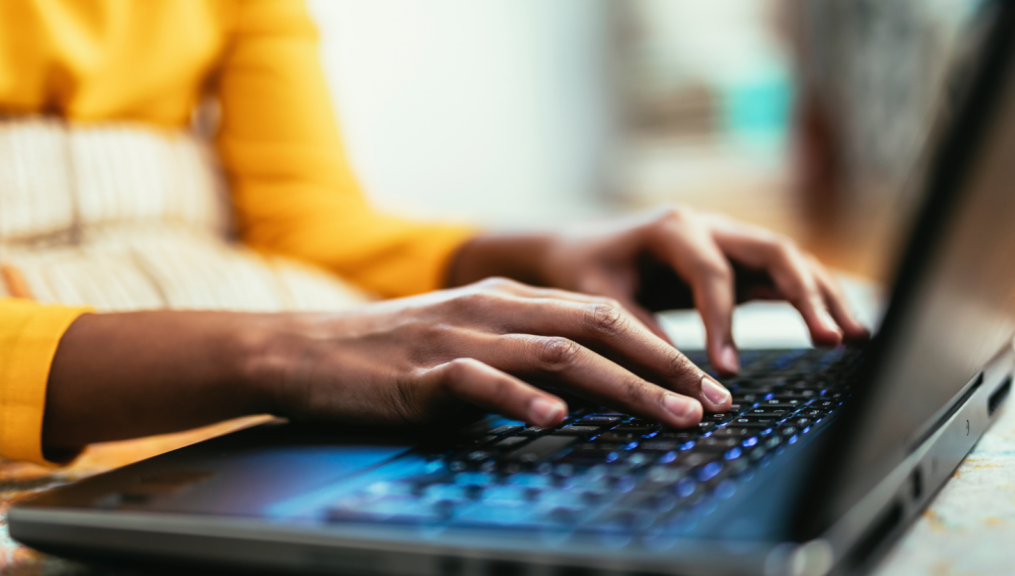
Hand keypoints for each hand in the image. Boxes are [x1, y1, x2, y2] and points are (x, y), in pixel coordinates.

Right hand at [257, 277, 731, 428]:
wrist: (304, 349)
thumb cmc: (389, 354)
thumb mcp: (465, 340)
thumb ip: (519, 355)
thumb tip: (580, 395)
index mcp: (508, 298)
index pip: (603, 314)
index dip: (661, 347)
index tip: (704, 383)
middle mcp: (494, 308)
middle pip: (597, 327)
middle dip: (663, 365)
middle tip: (711, 402)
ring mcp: (460, 337)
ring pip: (558, 354)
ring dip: (622, 388)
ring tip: (670, 416)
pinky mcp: (424, 372)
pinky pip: (483, 383)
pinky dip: (524, 400)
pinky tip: (557, 421)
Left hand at [450, 206, 868, 374]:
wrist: (579, 249)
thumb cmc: (585, 271)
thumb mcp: (597, 298)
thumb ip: (635, 328)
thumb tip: (675, 376)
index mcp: (673, 228)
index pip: (712, 273)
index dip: (723, 320)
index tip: (727, 369)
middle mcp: (709, 226)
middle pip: (773, 251)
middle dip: (805, 295)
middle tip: (831, 339)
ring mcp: (728, 240)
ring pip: (790, 260)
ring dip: (824, 296)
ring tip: (857, 337)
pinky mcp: (737, 262)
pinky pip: (783, 276)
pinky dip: (813, 299)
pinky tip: (842, 329)